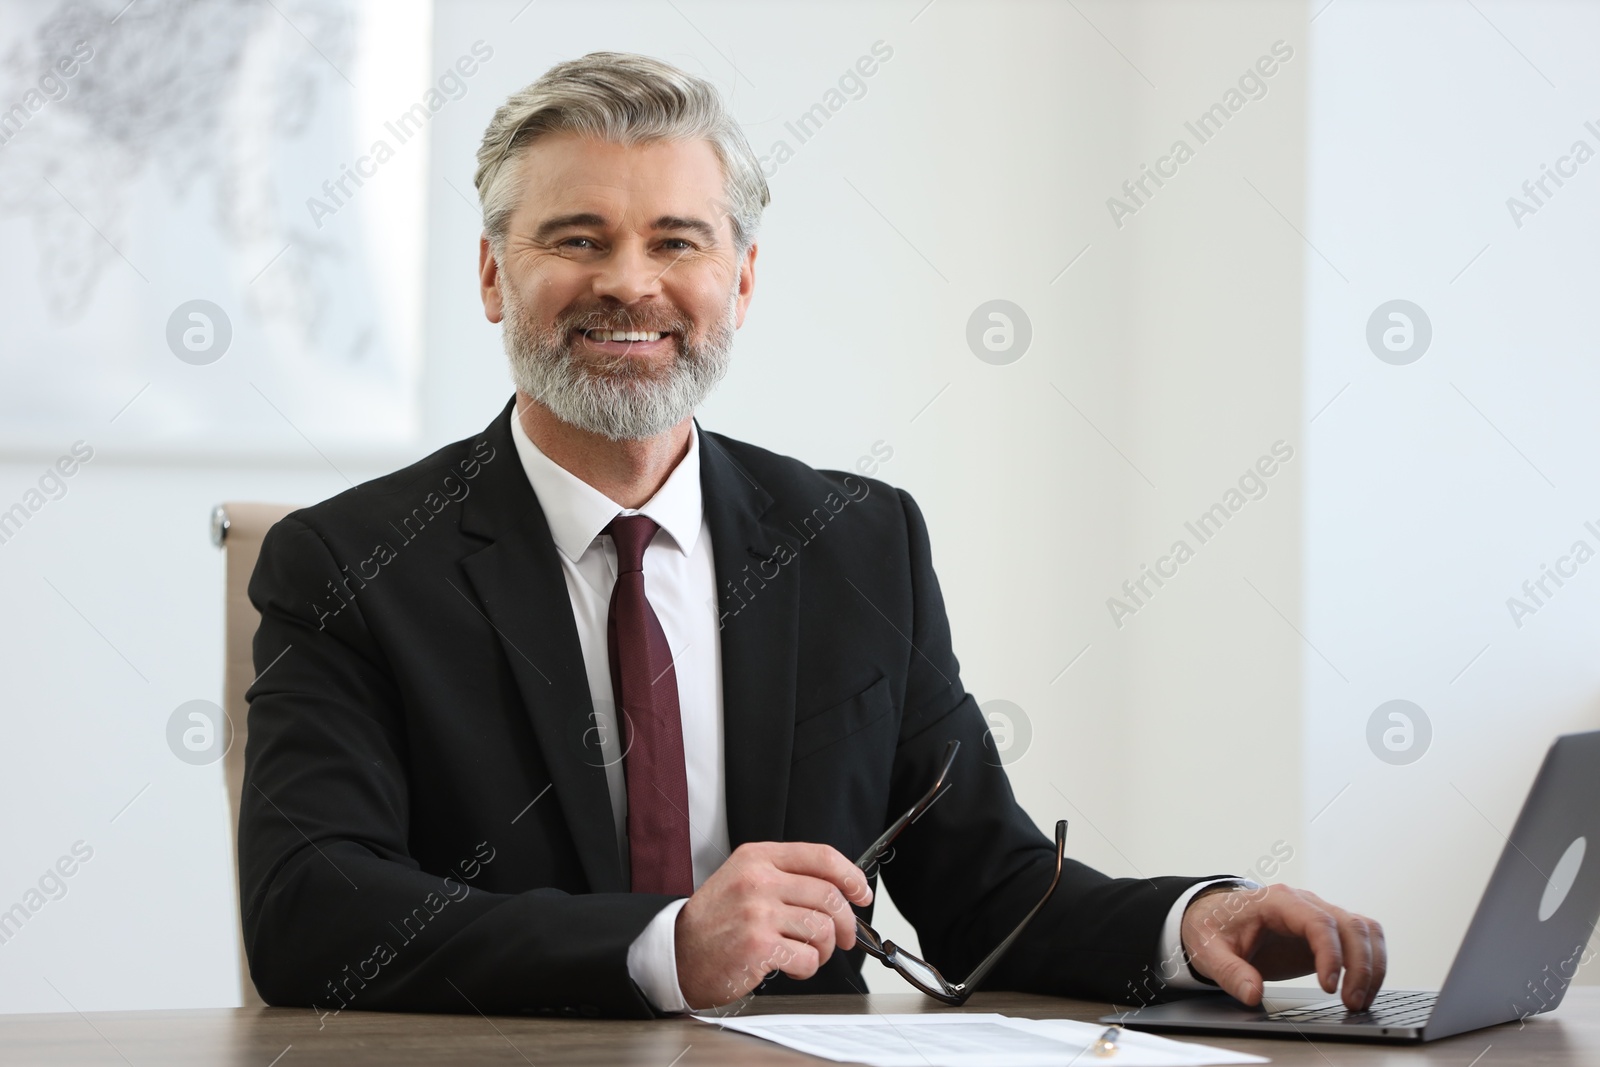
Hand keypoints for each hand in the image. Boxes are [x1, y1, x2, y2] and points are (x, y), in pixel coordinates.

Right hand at [674, 841, 872, 1009]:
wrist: (677, 953)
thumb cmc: (714, 920)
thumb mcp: (744, 879)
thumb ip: (786, 876)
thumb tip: (838, 889)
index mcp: (758, 858)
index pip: (821, 857)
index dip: (851, 876)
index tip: (862, 893)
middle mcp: (759, 881)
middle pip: (829, 895)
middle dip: (845, 923)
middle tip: (842, 938)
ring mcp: (758, 913)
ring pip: (823, 928)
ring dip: (825, 949)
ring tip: (809, 953)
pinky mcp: (758, 946)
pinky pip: (807, 957)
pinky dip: (807, 967)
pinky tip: (791, 965)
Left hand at [1180, 883, 1385, 1011]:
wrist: (1215, 918)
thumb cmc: (1214, 928)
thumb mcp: (1209, 951)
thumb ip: (1230, 972)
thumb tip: (1252, 994)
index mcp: (1277, 900)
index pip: (1317, 921)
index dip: (1329, 954)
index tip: (1328, 987)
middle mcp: (1305, 903)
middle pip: (1350, 925)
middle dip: (1359, 966)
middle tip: (1351, 1002)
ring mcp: (1320, 915)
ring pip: (1365, 930)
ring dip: (1371, 966)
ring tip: (1359, 1001)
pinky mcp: (1328, 932)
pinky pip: (1363, 940)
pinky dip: (1372, 963)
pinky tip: (1362, 990)